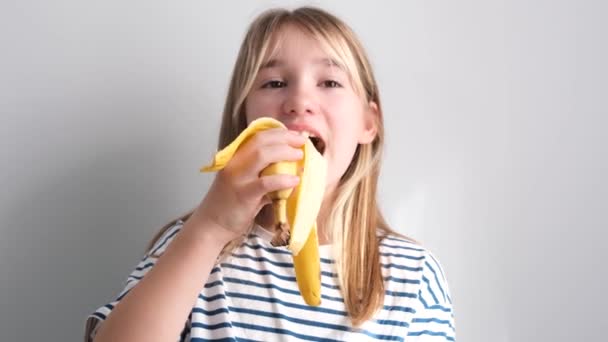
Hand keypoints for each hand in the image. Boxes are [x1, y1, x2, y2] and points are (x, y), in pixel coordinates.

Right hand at [191, 128, 305, 242]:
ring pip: (262, 155)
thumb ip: (262, 173)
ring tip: (300, 156)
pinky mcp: (243, 195)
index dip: (279, 133)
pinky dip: (283, 179)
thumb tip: (290, 167)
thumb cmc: (230, 204)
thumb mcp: (244, 182)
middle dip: (285, 138)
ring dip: (285, 153)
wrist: (211, 225)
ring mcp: (238, 178)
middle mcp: (235, 163)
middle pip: (261, 141)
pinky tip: (295, 181)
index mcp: (235, 157)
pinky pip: (266, 183)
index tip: (295, 136)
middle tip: (302, 142)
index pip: (257, 136)